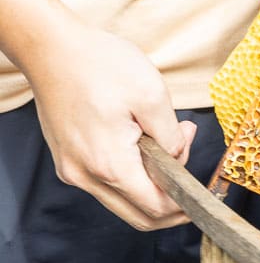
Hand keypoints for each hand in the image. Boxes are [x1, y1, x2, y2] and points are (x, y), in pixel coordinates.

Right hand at [27, 24, 196, 230]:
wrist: (53, 49)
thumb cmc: (102, 66)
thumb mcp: (153, 95)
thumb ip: (171, 137)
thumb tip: (178, 156)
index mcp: (109, 164)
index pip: (154, 208)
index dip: (184, 205)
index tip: (203, 190)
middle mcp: (85, 175)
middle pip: (137, 214)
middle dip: (171, 202)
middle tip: (191, 171)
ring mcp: (73, 169)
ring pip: (122, 199)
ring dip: (152, 183)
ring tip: (172, 140)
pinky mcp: (69, 159)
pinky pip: (106, 181)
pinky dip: (132, 172)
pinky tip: (147, 141)